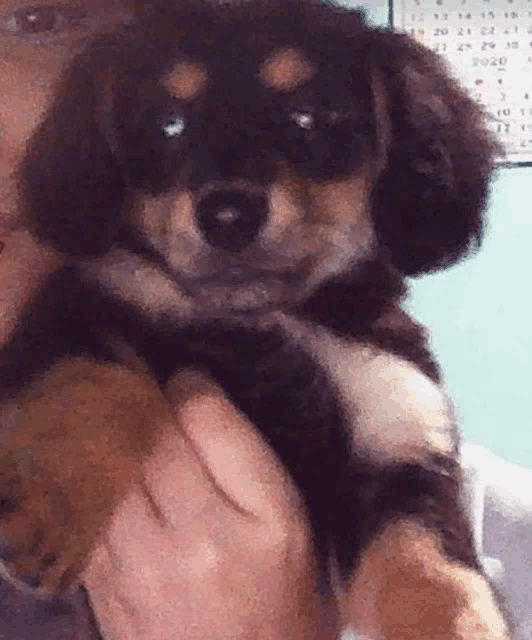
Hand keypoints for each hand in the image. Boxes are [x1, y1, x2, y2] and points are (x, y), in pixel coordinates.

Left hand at [82, 370, 337, 639]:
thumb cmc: (280, 592)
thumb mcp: (289, 518)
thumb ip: (246, 452)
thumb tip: (193, 392)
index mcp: (263, 519)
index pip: (208, 420)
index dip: (191, 385)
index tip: (187, 378)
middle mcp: (199, 543)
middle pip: (151, 437)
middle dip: (144, 396)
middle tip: (143, 378)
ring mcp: (143, 569)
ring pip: (109, 465)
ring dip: (111, 428)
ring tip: (117, 408)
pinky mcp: (106, 586)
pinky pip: (86, 507)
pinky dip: (91, 471)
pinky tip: (101, 457)